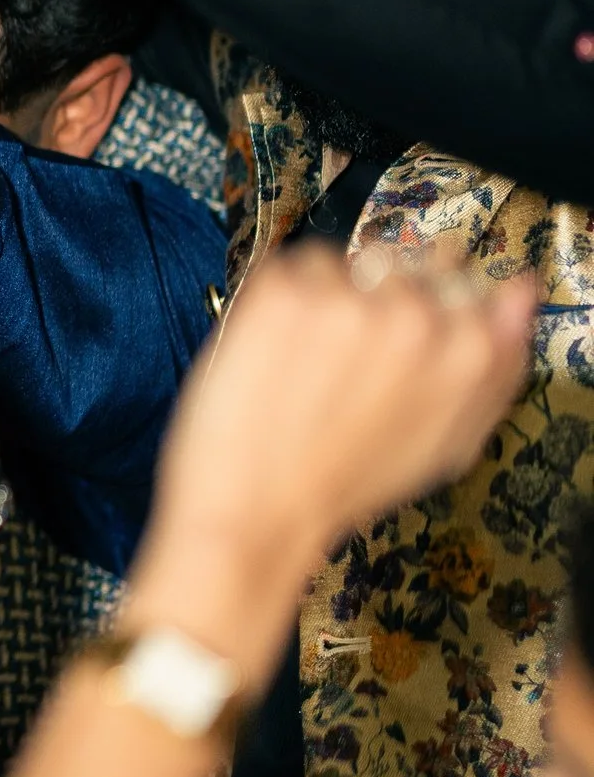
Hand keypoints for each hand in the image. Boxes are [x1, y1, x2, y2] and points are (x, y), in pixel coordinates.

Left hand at [125, 238, 539, 677]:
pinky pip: (298, 266)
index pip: (467, 281)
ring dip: (333, 300)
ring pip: (352, 265)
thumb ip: (495, 367)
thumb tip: (518, 295)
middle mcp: (417, 314)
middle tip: (349, 368)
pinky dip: (286, 301)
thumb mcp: (450, 441)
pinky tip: (280, 355)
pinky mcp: (286, 290)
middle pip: (409, 266)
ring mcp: (349, 298)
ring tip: (312, 365)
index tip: (403, 343)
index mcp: (469, 351)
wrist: (258, 511)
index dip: (431, 311)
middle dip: (382, 304)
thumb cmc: (349, 482)